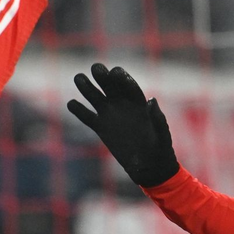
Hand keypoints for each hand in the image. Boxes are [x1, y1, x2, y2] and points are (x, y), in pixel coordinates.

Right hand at [68, 64, 178, 187]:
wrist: (149, 166)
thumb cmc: (161, 149)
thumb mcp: (162, 134)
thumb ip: (157, 118)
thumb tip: (151, 101)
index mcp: (138, 102)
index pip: (128, 85)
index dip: (122, 78)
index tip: (115, 72)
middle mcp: (122, 104)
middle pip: (110, 85)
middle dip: (103, 76)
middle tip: (96, 68)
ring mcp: (110, 115)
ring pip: (95, 97)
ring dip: (87, 87)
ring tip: (78, 78)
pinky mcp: (101, 127)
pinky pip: (87, 117)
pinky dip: (79, 111)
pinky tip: (71, 104)